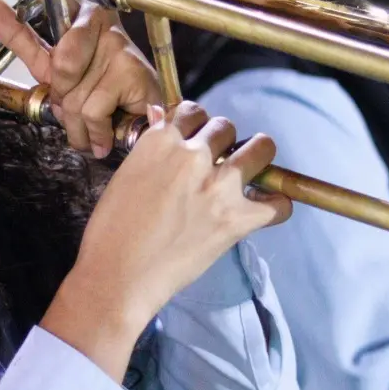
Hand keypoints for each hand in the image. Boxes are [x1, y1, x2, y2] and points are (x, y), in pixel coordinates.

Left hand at [0, 0, 161, 158]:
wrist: (141, 127)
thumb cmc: (99, 98)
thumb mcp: (52, 74)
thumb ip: (24, 43)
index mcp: (75, 21)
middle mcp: (98, 24)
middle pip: (61, 60)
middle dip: (65, 93)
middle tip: (79, 102)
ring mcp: (118, 45)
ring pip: (72, 88)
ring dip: (78, 119)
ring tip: (95, 120)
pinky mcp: (132, 69)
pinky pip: (91, 107)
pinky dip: (94, 129)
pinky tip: (108, 126)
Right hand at [43, 102, 291, 379]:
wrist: (118, 277)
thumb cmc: (111, 232)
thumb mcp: (124, 176)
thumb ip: (151, 149)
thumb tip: (162, 120)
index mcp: (160, 141)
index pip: (192, 112)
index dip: (195, 127)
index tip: (195, 141)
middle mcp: (194, 155)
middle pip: (225, 128)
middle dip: (222, 142)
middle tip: (217, 163)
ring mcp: (219, 186)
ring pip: (260, 148)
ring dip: (257, 157)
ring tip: (251, 172)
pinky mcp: (237, 219)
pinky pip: (278, 203)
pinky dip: (277, 205)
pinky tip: (267, 208)